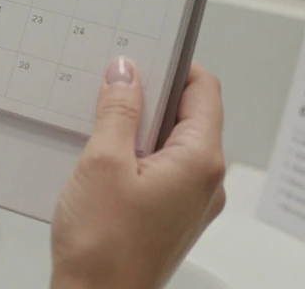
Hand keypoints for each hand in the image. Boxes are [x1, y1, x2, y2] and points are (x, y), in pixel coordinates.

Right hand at [51, 59, 225, 288]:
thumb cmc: (104, 250)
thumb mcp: (101, 162)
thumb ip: (117, 110)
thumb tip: (126, 73)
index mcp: (200, 161)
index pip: (204, 89)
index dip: (174, 65)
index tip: (141, 55)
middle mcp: (205, 182)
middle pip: (187, 115)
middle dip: (149, 96)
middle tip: (110, 88)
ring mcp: (189, 202)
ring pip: (170, 143)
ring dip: (136, 128)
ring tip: (99, 128)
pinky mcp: (168, 216)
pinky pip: (159, 169)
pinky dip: (133, 155)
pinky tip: (100, 161)